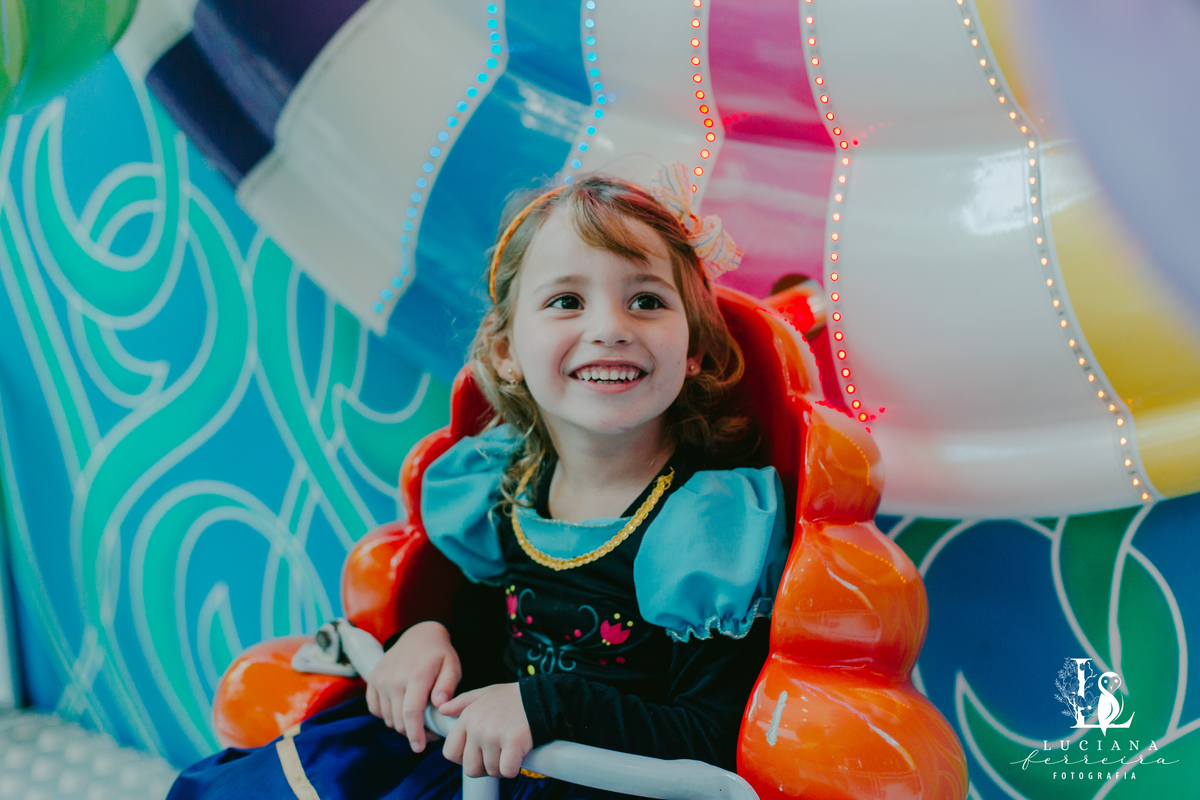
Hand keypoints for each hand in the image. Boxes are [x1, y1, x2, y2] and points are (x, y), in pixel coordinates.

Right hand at [365, 621, 460, 752]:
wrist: (419, 635)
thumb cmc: (439, 654)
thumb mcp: (452, 666)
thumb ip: (448, 686)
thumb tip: (440, 706)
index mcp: (416, 676)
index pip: (411, 713)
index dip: (415, 734)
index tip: (420, 747)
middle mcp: (394, 679)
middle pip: (399, 720)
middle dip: (412, 732)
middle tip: (428, 731)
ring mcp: (380, 679)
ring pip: (387, 718)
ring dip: (400, 724)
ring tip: (416, 718)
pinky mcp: (372, 680)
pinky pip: (375, 709)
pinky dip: (387, 715)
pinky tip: (401, 708)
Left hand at [439, 683, 532, 778]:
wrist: (540, 696)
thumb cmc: (511, 697)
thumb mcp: (483, 694)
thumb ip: (460, 702)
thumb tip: (442, 709)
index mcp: (467, 718)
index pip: (450, 753)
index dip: (464, 759)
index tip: (478, 756)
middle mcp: (477, 727)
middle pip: (470, 768)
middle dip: (484, 768)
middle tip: (497, 757)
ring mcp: (494, 735)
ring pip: (491, 771)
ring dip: (501, 767)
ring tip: (510, 752)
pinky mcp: (513, 742)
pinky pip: (507, 771)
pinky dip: (514, 769)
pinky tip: (519, 756)